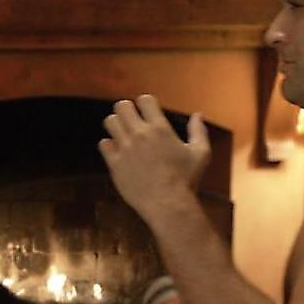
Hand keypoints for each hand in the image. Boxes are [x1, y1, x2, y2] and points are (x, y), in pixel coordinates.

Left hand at [98, 95, 210, 221]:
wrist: (167, 204)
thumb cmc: (187, 180)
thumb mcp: (201, 154)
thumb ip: (198, 131)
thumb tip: (198, 114)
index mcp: (160, 128)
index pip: (144, 100)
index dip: (144, 104)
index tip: (146, 112)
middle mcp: (140, 134)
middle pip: (122, 106)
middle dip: (126, 110)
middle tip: (131, 120)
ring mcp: (125, 148)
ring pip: (110, 122)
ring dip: (116, 125)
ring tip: (123, 134)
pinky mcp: (114, 164)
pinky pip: (103, 144)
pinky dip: (109, 145)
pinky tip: (117, 152)